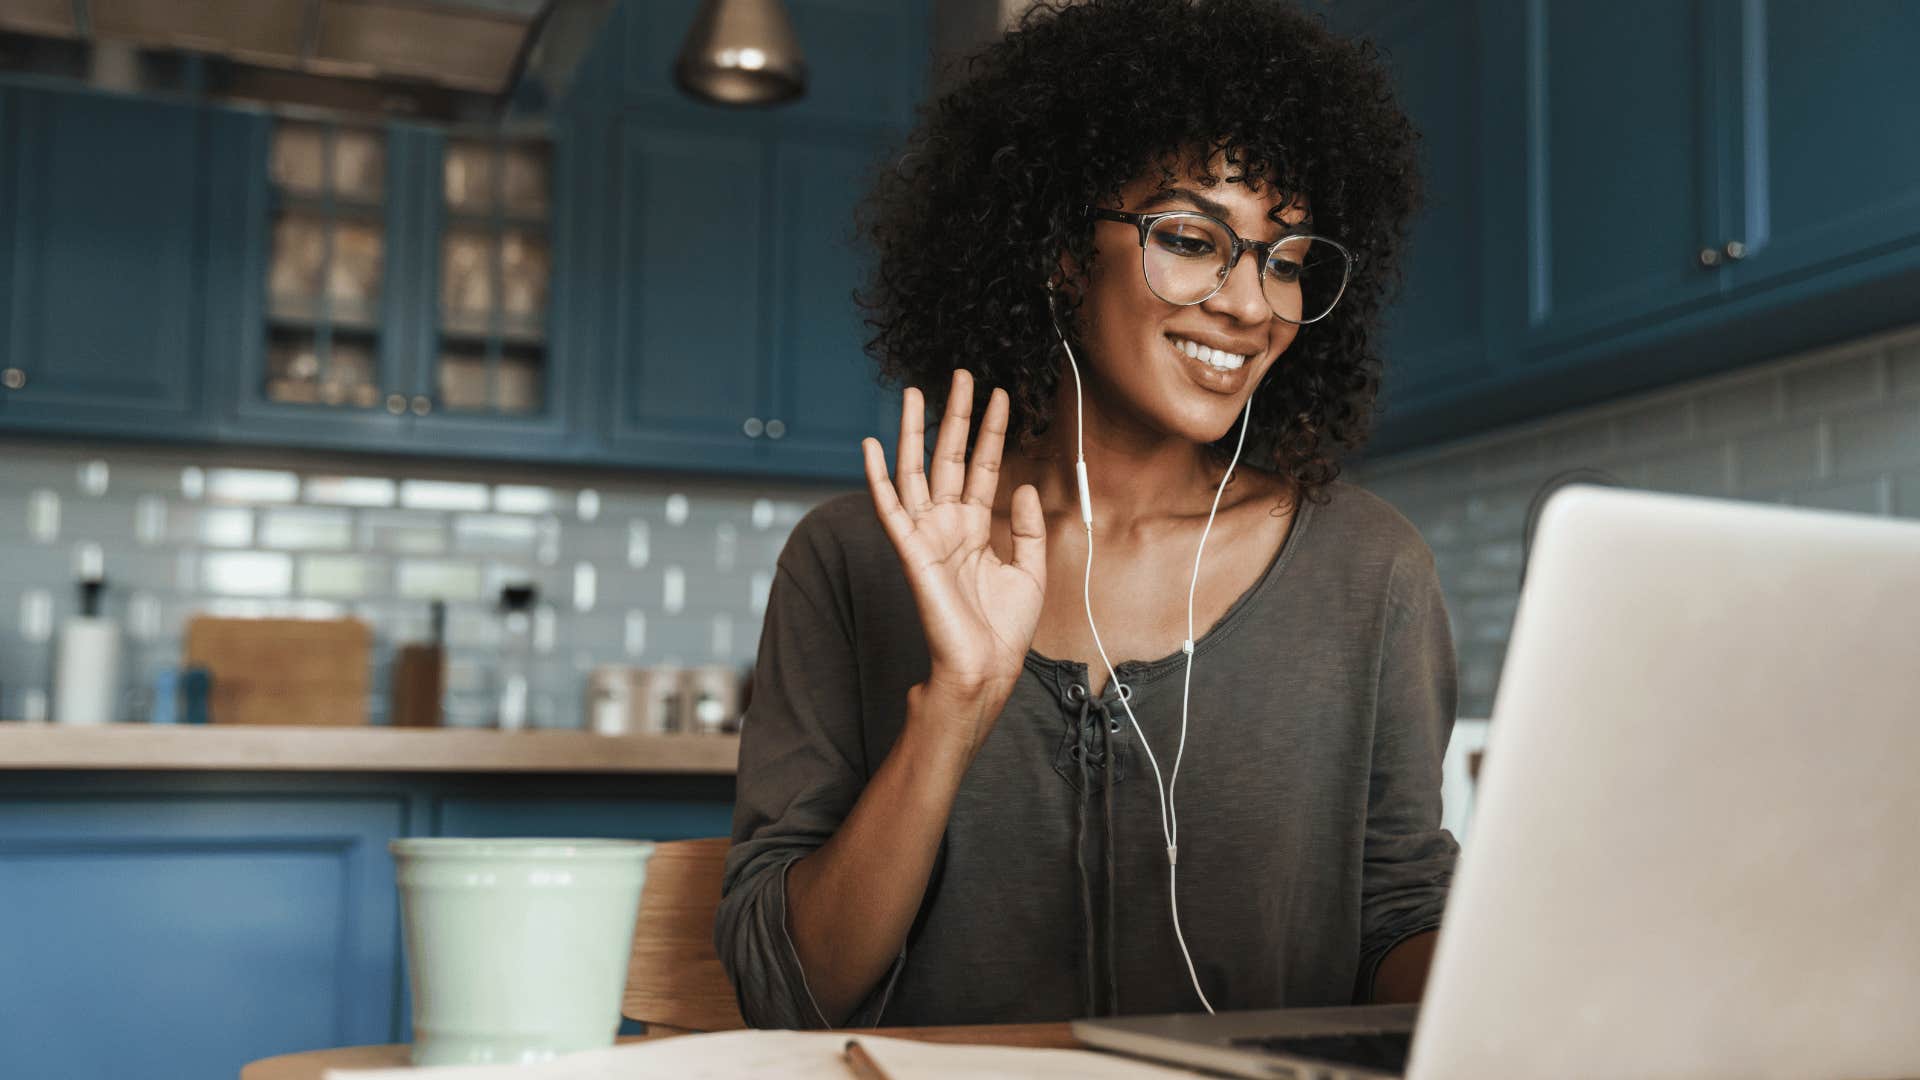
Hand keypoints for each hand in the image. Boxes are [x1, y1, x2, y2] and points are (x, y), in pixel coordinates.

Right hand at [862, 369, 1045, 748]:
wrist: (985, 668)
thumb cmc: (1003, 630)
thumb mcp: (1030, 570)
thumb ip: (1026, 527)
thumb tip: (1024, 485)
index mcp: (975, 527)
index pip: (983, 466)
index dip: (992, 431)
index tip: (1000, 395)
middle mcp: (948, 524)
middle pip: (948, 457)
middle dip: (955, 416)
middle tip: (960, 374)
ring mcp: (927, 535)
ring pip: (916, 471)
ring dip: (914, 431)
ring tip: (915, 392)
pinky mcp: (912, 552)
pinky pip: (890, 508)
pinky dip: (877, 477)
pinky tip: (871, 445)